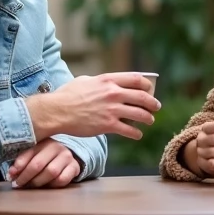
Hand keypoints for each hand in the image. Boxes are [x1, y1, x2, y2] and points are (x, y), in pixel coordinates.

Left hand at [8, 139, 80, 188]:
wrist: (65, 155)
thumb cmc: (44, 155)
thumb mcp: (33, 153)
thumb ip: (22, 161)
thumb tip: (11, 174)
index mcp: (43, 141)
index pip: (29, 153)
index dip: (18, 166)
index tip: (10, 175)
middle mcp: (56, 147)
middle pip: (38, 164)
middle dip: (26, 176)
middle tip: (18, 184)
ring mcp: (67, 157)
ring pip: (51, 172)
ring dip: (37, 182)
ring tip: (30, 186)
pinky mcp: (75, 167)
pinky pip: (62, 180)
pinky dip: (52, 185)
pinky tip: (46, 185)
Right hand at [26, 72, 160, 140]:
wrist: (57, 111)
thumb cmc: (67, 95)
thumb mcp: (85, 81)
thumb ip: (100, 82)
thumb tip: (108, 84)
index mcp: (108, 80)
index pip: (136, 79)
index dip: (147, 85)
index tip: (150, 89)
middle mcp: (113, 93)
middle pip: (142, 97)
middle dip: (153, 103)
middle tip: (156, 107)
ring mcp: (111, 110)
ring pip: (140, 114)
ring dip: (148, 118)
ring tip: (149, 121)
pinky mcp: (108, 125)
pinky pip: (129, 130)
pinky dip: (136, 133)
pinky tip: (137, 135)